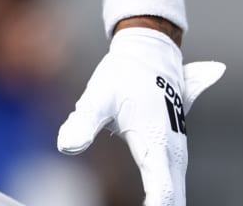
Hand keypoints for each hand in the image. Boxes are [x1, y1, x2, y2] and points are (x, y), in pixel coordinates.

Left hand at [57, 26, 225, 205]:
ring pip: (175, 197)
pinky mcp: (173, 155)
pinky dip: (164, 202)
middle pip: (173, 202)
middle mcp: (173, 154)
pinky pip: (172, 188)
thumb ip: (83, 121)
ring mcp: (176, 155)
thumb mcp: (98, 96)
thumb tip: (65, 145)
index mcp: (156, 144)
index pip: (162, 193)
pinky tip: (151, 204)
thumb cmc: (123, 74)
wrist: (149, 52)